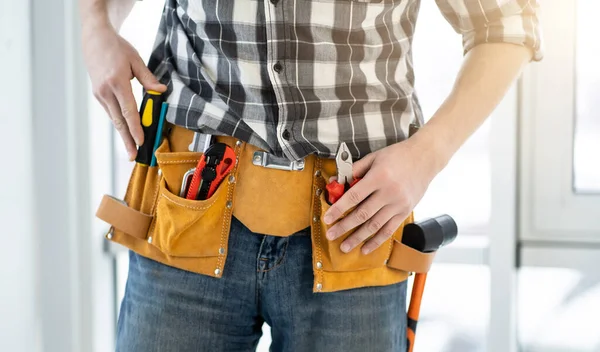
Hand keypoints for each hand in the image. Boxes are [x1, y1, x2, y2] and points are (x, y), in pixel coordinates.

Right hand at [82, 23, 166, 159]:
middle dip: (127, 140)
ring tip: (131, 149)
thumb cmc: (117, 47)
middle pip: (119, 121)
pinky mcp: (98, 94)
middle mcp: (105, 91)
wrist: (94, 39)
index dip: (136, 128)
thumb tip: (161, 91)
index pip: (128, 110)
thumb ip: (149, 78)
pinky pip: (111, 112)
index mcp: (117, 82)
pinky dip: (119, 123)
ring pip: (114, 118)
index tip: (141, 141)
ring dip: (123, 134)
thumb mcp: (136, 60)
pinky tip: (126, 132)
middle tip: (133, 156)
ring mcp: (99, 94)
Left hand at [323, 137, 443, 254]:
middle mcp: (389, 193)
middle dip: (344, 227)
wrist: (425, 158)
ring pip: (374, 226)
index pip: (354, 197)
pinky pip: (389, 230)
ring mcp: (399, 204)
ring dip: (358, 238)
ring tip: (344, 247)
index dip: (339, 209)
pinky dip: (376, 241)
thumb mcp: (373, 158)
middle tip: (330, 235)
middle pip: (362, 214)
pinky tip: (365, 249)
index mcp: (379, 177)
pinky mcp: (405, 212)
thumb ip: (353, 170)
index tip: (327, 218)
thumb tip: (334, 182)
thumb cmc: (397, 155)